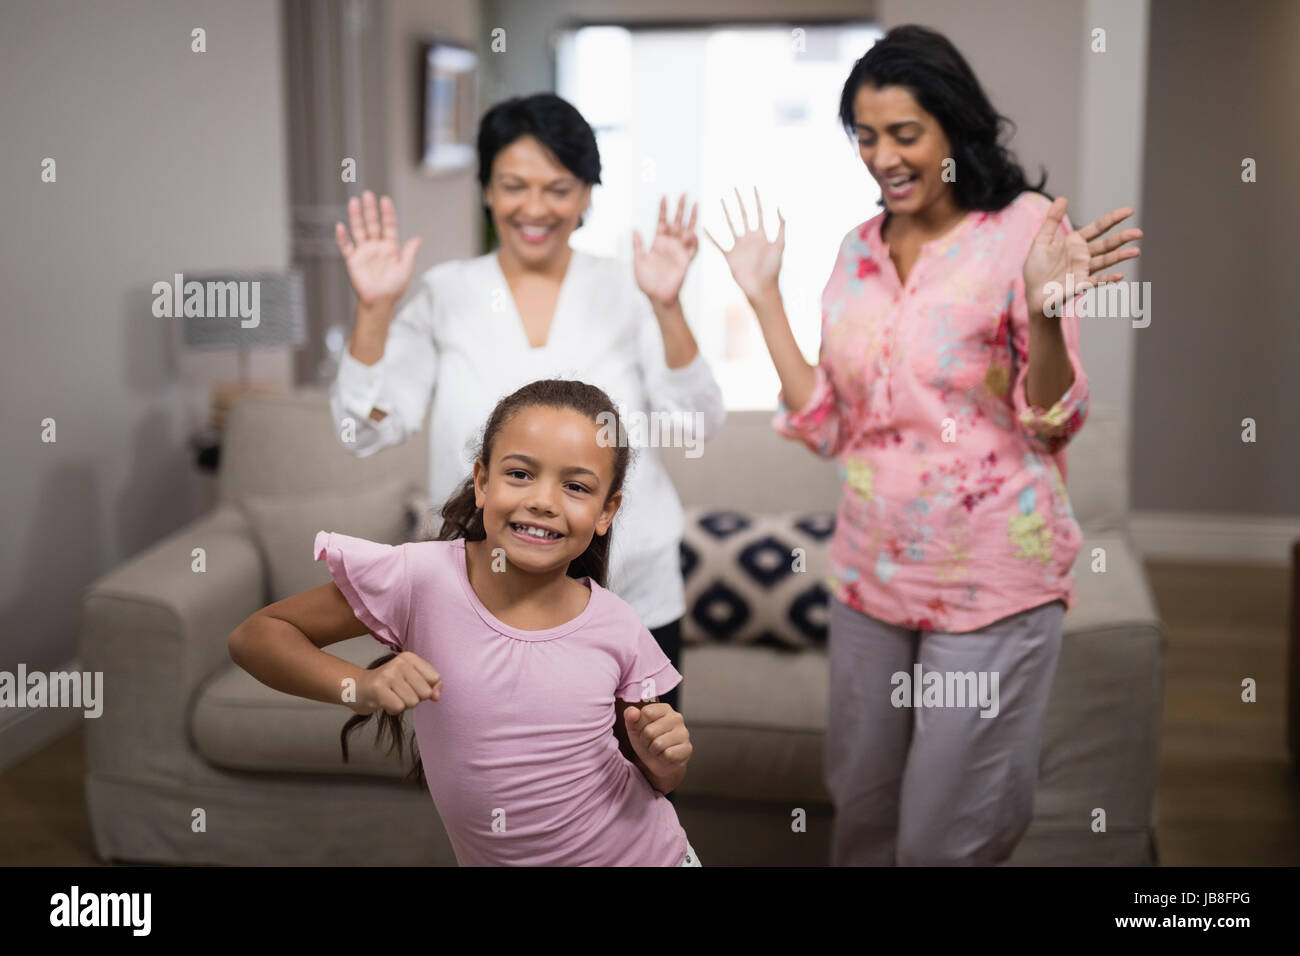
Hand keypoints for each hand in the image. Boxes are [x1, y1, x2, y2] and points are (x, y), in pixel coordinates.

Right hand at [335, 189, 422, 309]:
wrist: (380, 302)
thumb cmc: (394, 288)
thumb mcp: (405, 268)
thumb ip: (409, 252)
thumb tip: (418, 238)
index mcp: (390, 248)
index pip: (388, 226)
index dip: (387, 213)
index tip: (385, 200)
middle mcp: (376, 247)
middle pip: (372, 224)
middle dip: (370, 210)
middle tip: (368, 195)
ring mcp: (364, 252)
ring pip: (359, 230)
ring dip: (356, 217)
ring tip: (354, 202)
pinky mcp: (352, 260)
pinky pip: (346, 246)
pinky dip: (342, 237)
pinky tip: (340, 226)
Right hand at [350, 650, 440, 716]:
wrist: (358, 688)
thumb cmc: (388, 685)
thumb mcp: (412, 679)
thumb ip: (431, 685)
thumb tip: (437, 696)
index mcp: (410, 657)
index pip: (435, 678)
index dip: (427, 689)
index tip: (412, 687)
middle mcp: (400, 663)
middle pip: (425, 692)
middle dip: (414, 699)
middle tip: (399, 693)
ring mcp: (388, 674)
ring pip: (413, 702)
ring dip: (403, 705)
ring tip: (391, 696)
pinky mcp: (378, 688)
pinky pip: (399, 707)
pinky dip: (393, 710)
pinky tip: (385, 702)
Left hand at [623, 701, 691, 780]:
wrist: (658, 762)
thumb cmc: (648, 741)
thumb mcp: (634, 727)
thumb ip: (630, 715)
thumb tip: (633, 712)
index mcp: (664, 709)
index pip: (646, 712)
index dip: (640, 725)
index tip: (643, 729)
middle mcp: (677, 718)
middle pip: (650, 730)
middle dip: (645, 740)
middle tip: (650, 742)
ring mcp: (684, 733)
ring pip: (658, 744)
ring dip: (653, 750)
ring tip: (657, 749)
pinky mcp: (687, 749)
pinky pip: (668, 755)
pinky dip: (663, 758)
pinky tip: (665, 755)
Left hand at [633, 194, 698, 307]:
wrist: (658, 297)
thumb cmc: (647, 282)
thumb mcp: (638, 262)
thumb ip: (638, 246)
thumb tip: (634, 229)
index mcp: (658, 243)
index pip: (661, 222)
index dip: (663, 210)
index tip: (664, 197)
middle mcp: (670, 245)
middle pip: (677, 222)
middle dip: (681, 209)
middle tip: (684, 194)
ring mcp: (679, 252)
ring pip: (688, 231)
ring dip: (692, 219)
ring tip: (696, 206)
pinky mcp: (686, 261)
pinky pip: (693, 249)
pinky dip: (695, 241)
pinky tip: (695, 233)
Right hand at [704, 186, 785, 302]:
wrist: (762, 288)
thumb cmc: (773, 269)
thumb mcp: (780, 245)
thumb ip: (781, 227)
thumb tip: (780, 208)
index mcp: (761, 235)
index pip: (759, 212)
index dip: (757, 199)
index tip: (754, 186)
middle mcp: (749, 238)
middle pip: (743, 214)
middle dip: (739, 201)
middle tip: (734, 187)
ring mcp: (739, 246)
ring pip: (731, 225)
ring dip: (726, 212)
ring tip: (721, 200)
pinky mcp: (730, 256)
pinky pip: (718, 244)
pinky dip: (711, 236)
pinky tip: (704, 227)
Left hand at [1023, 197, 1140, 318]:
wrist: (1033, 293)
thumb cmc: (1037, 269)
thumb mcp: (1041, 241)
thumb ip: (1052, 221)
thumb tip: (1062, 198)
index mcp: (1075, 243)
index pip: (1098, 228)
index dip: (1113, 219)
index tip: (1129, 211)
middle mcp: (1083, 255)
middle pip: (1107, 244)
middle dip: (1123, 238)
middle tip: (1139, 232)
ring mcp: (1083, 270)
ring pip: (1105, 261)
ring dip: (1120, 256)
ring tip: (1136, 251)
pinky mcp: (1079, 285)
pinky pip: (1095, 281)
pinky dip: (1107, 279)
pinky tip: (1119, 276)